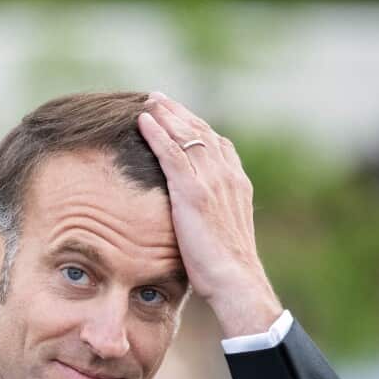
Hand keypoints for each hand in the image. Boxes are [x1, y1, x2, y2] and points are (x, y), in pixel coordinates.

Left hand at [137, 92, 282, 337]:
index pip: (215, 143)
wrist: (235, 280)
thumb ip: (209, 213)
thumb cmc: (223, 267)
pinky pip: (172, 153)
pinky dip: (157, 133)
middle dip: (178, 113)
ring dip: (166, 115)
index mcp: (235, 182)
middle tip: (157, 98)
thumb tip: (193, 215)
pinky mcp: (193, 192)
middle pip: (201, 132)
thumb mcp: (218, 231)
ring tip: (148, 101)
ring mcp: (212, 181)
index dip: (194, 127)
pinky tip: (142, 121)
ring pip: (187, 137)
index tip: (176, 114)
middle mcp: (227, 175)